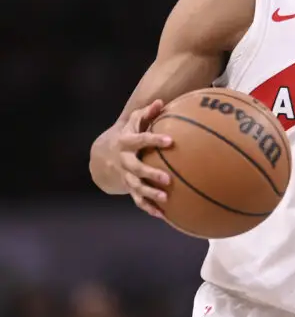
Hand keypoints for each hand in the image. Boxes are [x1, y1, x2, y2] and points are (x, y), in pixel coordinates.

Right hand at [109, 101, 173, 217]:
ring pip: (136, 187)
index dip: (154, 140)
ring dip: (150, 194)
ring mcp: (125, 176)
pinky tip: (162, 215)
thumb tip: (160, 102)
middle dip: (150, 174)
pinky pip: (137, 199)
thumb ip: (146, 113)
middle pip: (136, 168)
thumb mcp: (132, 122)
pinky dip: (148, 207)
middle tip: (167, 179)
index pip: (141, 140)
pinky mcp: (128, 188)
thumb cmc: (125, 135)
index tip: (171, 141)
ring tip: (165, 199)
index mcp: (125, 143)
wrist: (101, 156)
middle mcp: (124, 161)